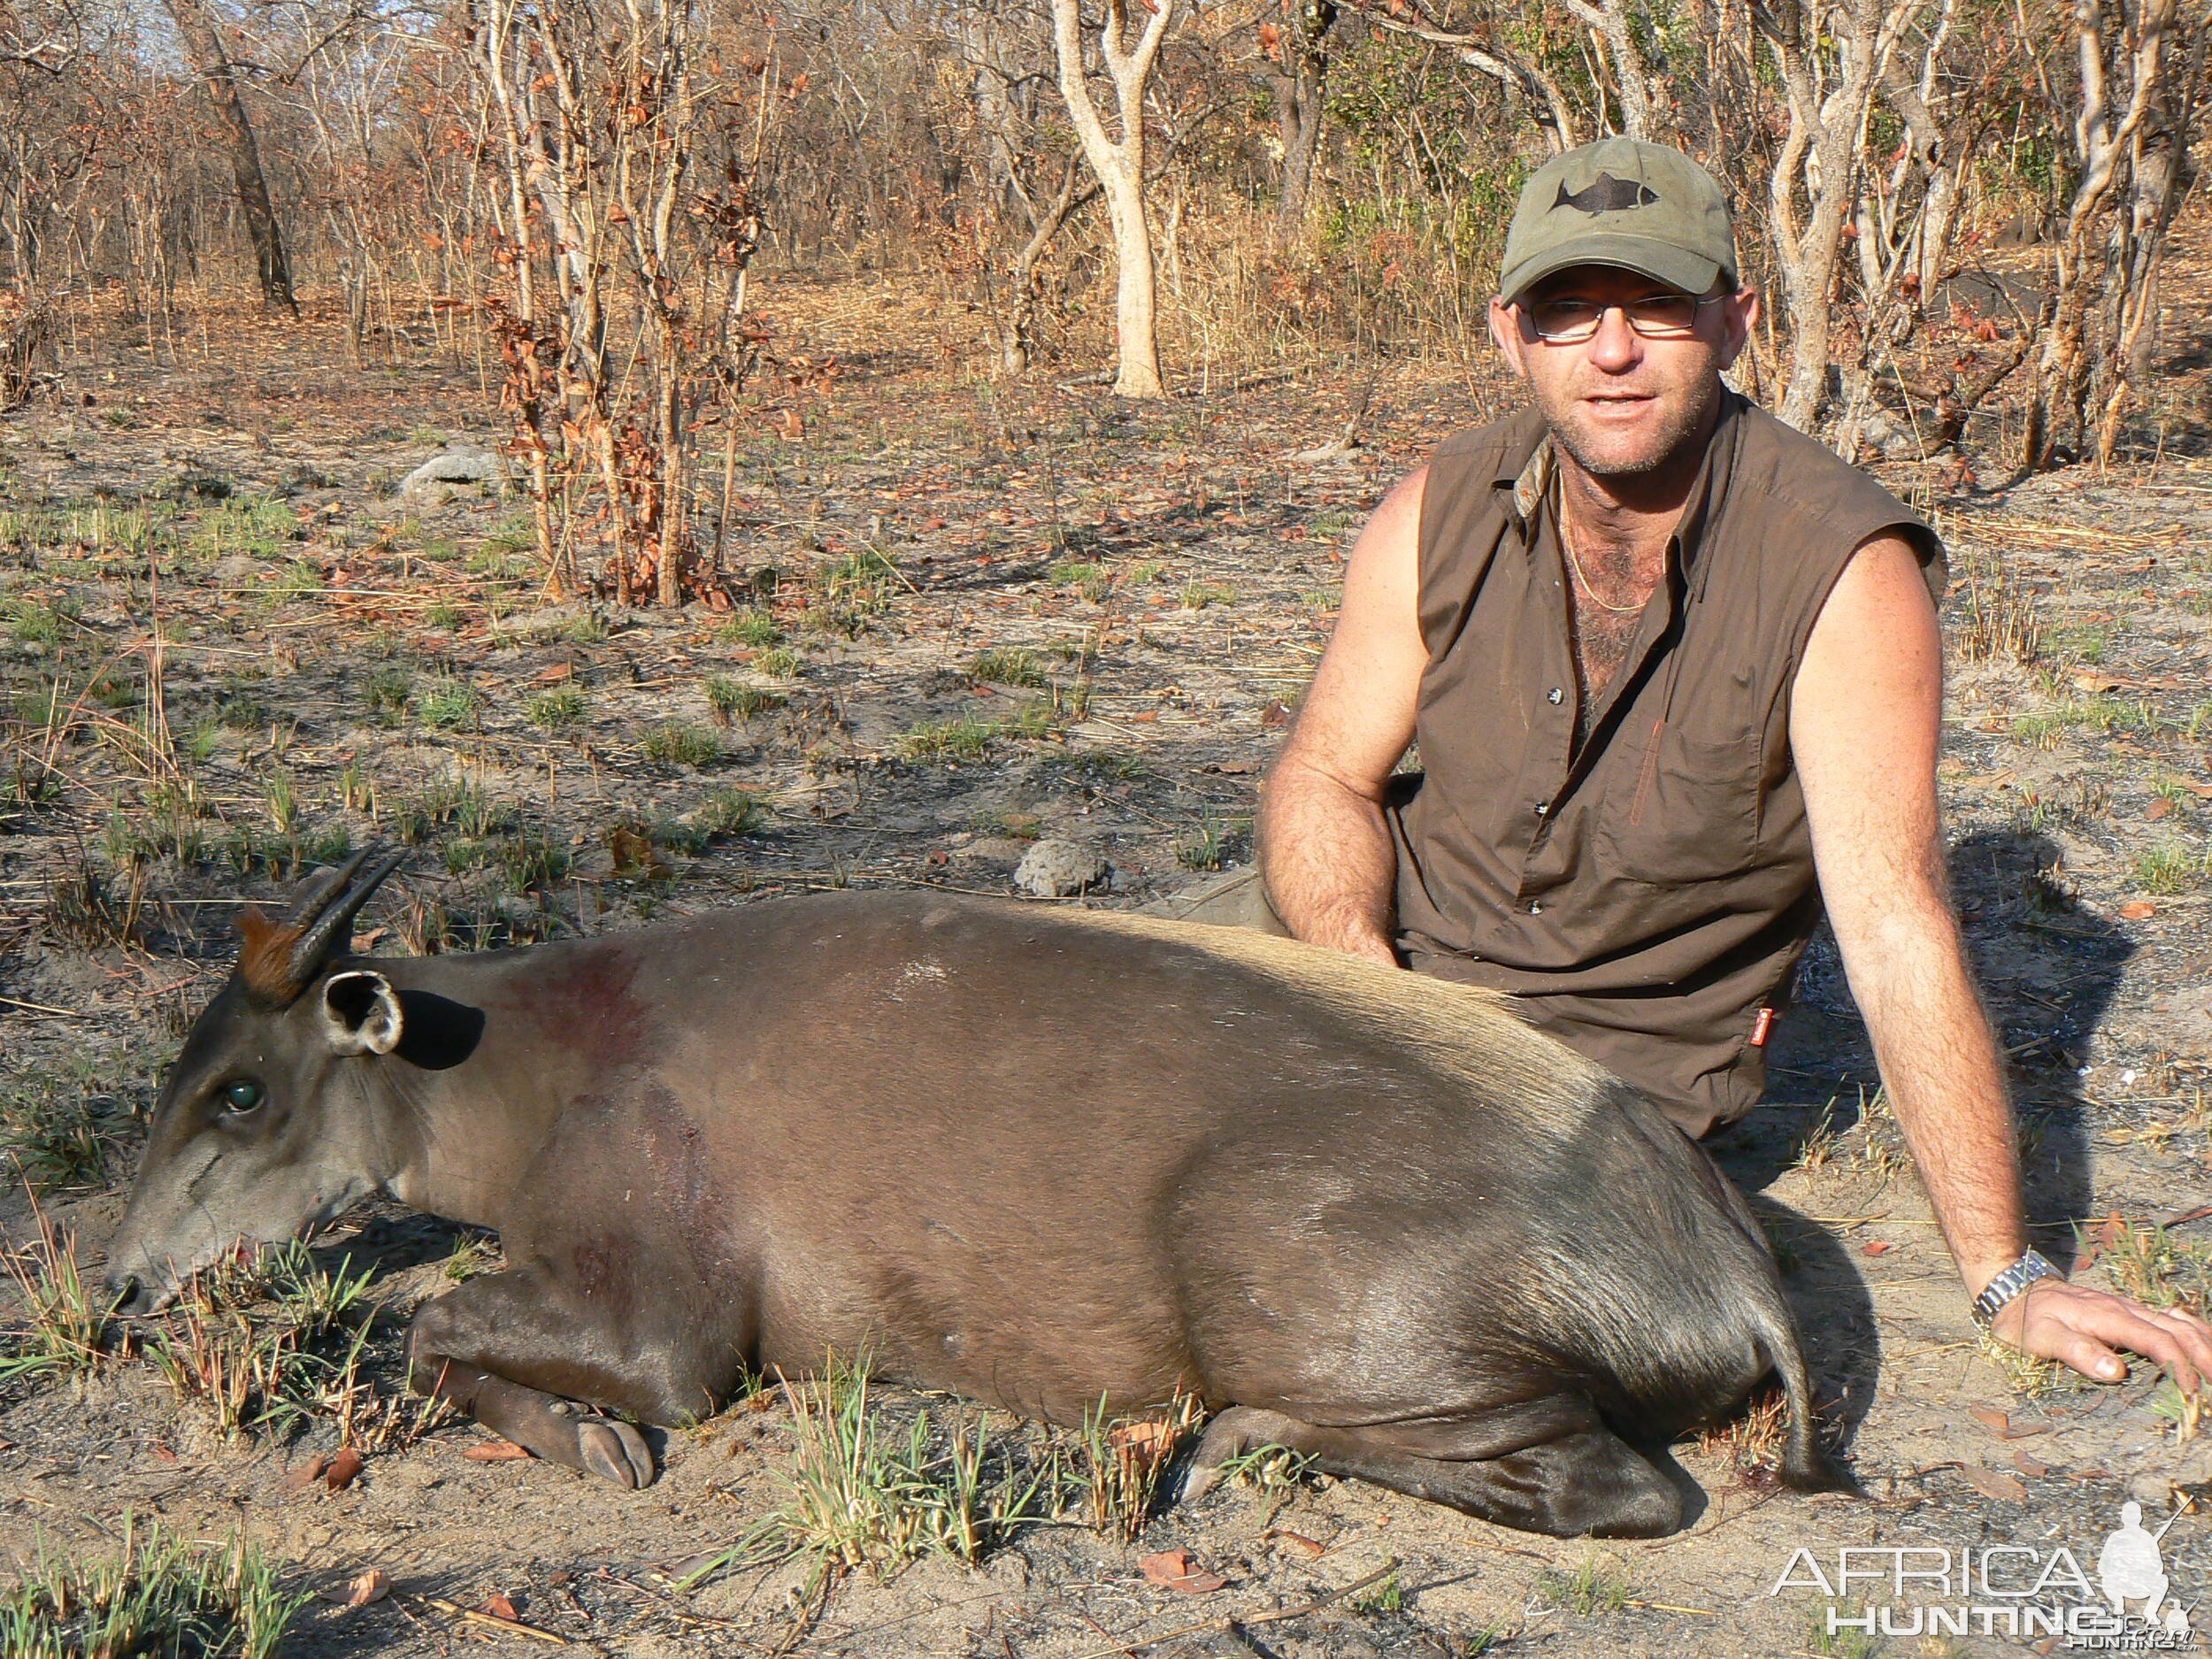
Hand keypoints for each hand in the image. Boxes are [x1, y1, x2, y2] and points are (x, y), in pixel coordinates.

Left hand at [1990, 1276, 2211, 1392]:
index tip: (2192, 1393)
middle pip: (2179, 1329)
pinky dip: (2194, 1332)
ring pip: (2180, 1321)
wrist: (2015, 1290)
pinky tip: (2204, 1347)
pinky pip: (2171, 1318)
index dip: (2179, 1366)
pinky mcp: (2128, 1312)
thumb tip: (2117, 1372)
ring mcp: (2129, 1308)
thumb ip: (2077, 1352)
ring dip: (2205, 1344)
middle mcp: (2125, 1308)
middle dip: (2205, 1357)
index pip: (2156, 1339)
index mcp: (2108, 1316)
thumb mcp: (2041, 1338)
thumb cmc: (2026, 1319)